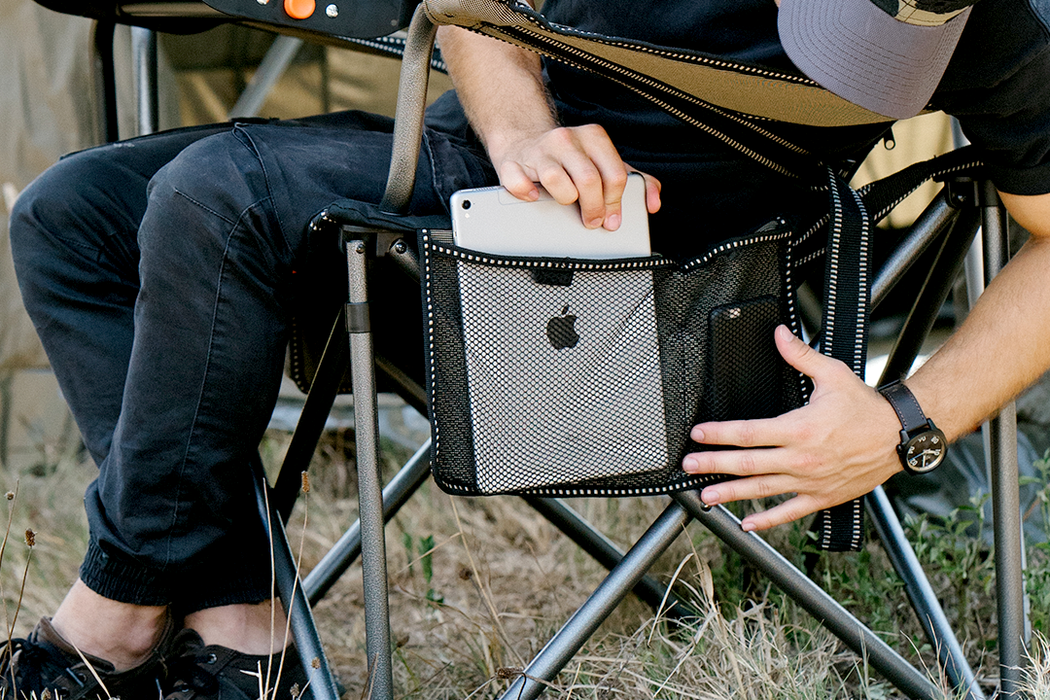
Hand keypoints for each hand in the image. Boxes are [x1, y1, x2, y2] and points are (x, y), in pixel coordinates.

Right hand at [488, 124, 660, 229]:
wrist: (525, 140)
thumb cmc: (571, 158)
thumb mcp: (605, 162)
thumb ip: (636, 180)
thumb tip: (653, 203)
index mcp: (593, 137)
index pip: (614, 174)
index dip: (616, 202)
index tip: (612, 218)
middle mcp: (566, 139)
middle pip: (589, 181)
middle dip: (594, 209)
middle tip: (593, 221)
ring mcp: (538, 150)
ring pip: (557, 181)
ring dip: (565, 200)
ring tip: (566, 203)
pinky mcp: (512, 162)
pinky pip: (517, 182)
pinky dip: (525, 193)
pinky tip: (532, 196)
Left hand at [681, 325, 903, 531]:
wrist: (899, 436)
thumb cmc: (865, 407)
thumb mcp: (832, 374)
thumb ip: (800, 355)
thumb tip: (779, 334)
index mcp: (799, 428)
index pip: (748, 432)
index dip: (719, 433)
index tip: (698, 434)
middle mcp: (800, 458)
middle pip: (747, 463)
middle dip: (714, 464)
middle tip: (690, 466)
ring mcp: (810, 481)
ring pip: (762, 490)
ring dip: (731, 494)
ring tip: (706, 495)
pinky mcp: (821, 496)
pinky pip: (789, 511)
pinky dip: (767, 520)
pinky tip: (747, 524)